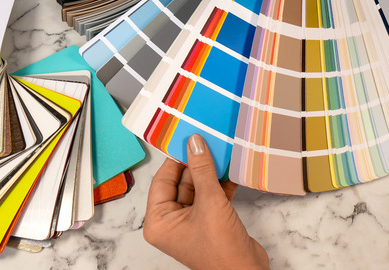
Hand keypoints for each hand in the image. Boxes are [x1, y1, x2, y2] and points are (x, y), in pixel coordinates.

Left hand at [143, 134, 268, 269]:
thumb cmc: (221, 249)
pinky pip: (210, 197)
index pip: (162, 181)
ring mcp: (190, 222)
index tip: (187, 139)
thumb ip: (202, 170)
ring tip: (220, 151)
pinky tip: (230, 169)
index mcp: (159, 222)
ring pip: (197, 189)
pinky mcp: (209, 222)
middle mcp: (171, 222)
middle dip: (195, 165)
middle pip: (180, 183)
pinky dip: (219, 184)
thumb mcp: (210, 203)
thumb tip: (195, 143)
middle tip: (207, 142)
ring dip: (209, 173)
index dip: (175, 160)